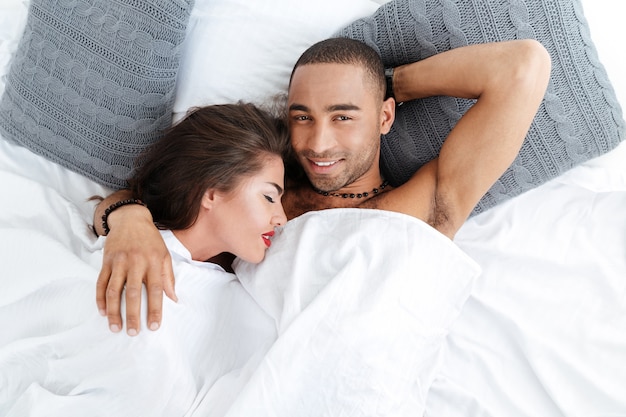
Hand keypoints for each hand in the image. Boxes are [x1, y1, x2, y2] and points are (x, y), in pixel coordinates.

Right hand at [96, 204, 175, 334]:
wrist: (131, 219)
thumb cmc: (151, 240)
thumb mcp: (165, 255)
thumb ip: (168, 277)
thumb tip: (173, 299)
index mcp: (154, 262)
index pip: (155, 290)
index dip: (155, 309)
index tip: (154, 326)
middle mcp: (136, 262)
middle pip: (133, 293)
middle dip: (132, 315)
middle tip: (132, 333)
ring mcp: (119, 262)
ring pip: (114, 290)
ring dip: (113, 311)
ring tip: (115, 327)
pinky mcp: (106, 261)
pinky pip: (101, 282)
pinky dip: (100, 299)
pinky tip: (102, 312)